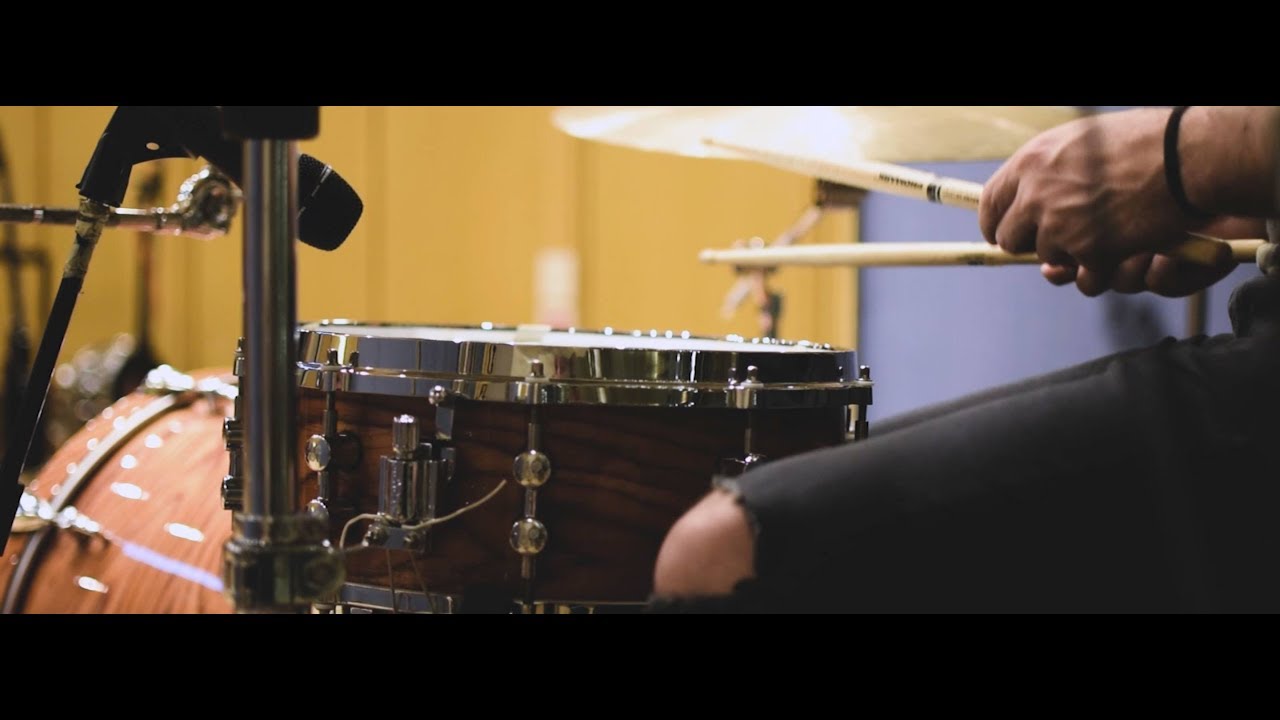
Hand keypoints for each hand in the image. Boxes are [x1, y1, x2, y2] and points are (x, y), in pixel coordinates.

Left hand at [978, 107, 1240, 296]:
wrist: (1187, 157)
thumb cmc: (1144, 142)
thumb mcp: (1083, 141)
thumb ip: (1048, 171)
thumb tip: (1023, 206)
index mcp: (1030, 162)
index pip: (990, 203)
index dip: (995, 223)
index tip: (1001, 234)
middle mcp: (1036, 195)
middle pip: (1010, 239)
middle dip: (1031, 244)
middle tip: (1058, 241)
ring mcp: (1060, 226)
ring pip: (1050, 261)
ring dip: (1075, 256)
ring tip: (1109, 231)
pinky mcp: (1088, 252)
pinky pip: (1086, 279)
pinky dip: (1104, 270)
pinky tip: (1127, 248)